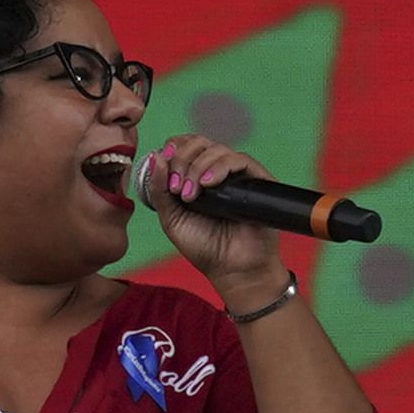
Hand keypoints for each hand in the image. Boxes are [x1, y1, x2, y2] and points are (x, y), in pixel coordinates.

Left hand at [138, 132, 290, 305]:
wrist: (232, 270)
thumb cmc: (204, 248)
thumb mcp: (171, 219)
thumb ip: (160, 190)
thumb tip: (156, 156)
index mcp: (196, 176)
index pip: (185, 145)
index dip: (173, 149)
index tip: (164, 167)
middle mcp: (218, 172)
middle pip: (199, 142)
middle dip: (182, 158)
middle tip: (176, 186)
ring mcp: (238, 176)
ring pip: (217, 149)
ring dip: (197, 166)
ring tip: (190, 194)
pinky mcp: (257, 181)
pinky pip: (240, 160)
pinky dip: (220, 167)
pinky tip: (208, 184)